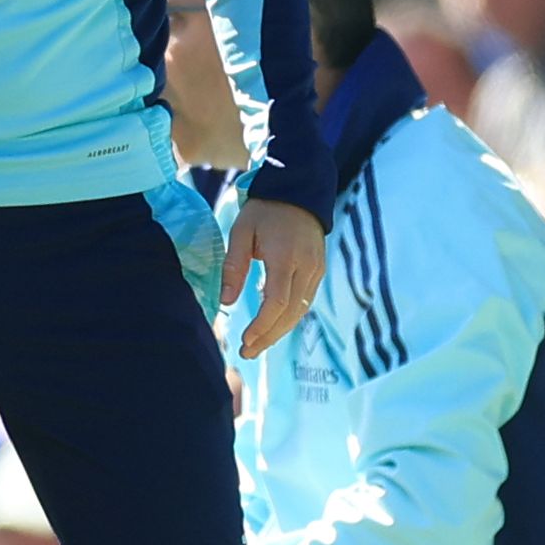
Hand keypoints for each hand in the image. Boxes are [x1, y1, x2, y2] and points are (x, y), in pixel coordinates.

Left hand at [222, 198, 324, 358]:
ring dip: (279, 331)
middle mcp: (306, 268)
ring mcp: (316, 270)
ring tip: (257, 346)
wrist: (299, 191)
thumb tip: (226, 302)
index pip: (276, 302)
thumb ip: (234, 266)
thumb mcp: (242, 232)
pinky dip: (288, 318)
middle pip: (290, 313)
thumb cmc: (264, 211)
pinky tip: (272, 327)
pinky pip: (305, 301)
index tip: (245, 340)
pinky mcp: (318, 271)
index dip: (262, 326)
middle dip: (268, 336)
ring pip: (300, 311)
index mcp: (285, 257)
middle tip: (247, 353)